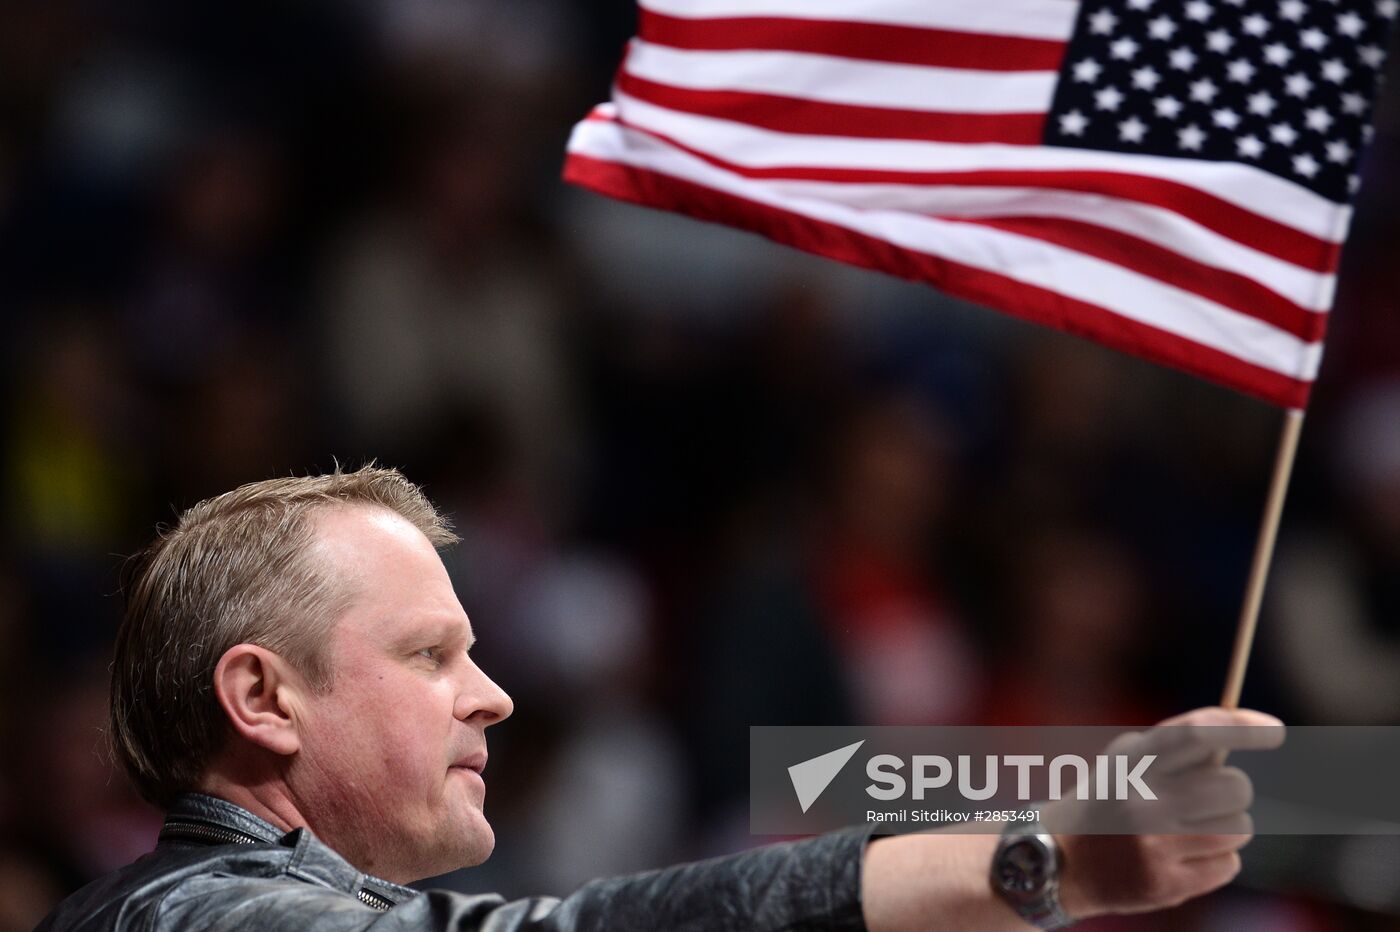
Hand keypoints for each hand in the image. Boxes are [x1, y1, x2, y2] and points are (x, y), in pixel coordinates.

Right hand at [1048, 706, 1284, 917]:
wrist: (1060, 862)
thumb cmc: (1106, 801)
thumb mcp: (1125, 763)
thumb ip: (1174, 749)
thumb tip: (1239, 729)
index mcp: (1131, 764)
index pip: (1196, 734)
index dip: (1241, 728)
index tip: (1275, 729)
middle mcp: (1142, 802)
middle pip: (1235, 787)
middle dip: (1232, 791)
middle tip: (1209, 798)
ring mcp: (1155, 847)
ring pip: (1239, 828)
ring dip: (1226, 827)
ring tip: (1190, 831)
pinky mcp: (1167, 885)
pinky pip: (1230, 865)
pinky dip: (1217, 860)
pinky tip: (1183, 858)